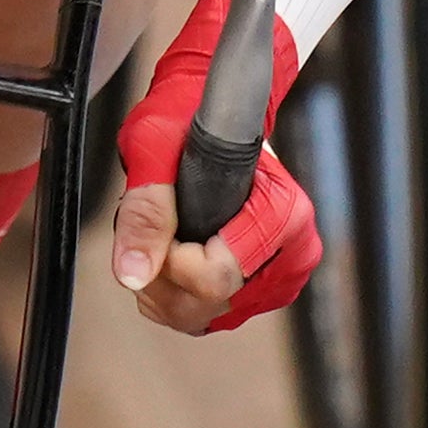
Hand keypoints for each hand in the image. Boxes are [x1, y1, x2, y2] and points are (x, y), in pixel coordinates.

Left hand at [106, 0, 318, 334]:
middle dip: (163, 276)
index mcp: (284, 214)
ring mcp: (283, 274)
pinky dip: (179, 293)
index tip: (165, 221)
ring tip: (167, 235)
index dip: (170, 258)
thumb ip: (145, 212)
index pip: (214, 278)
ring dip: (167, 285)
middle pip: (208, 306)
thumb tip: (133, 274)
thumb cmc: (188, 116)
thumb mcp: (155, 150)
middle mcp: (294, 250)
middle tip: (156, 227)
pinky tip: (176, 254)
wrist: (212, 111)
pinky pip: (208, 314)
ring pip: (204, 316)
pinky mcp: (267, 287)